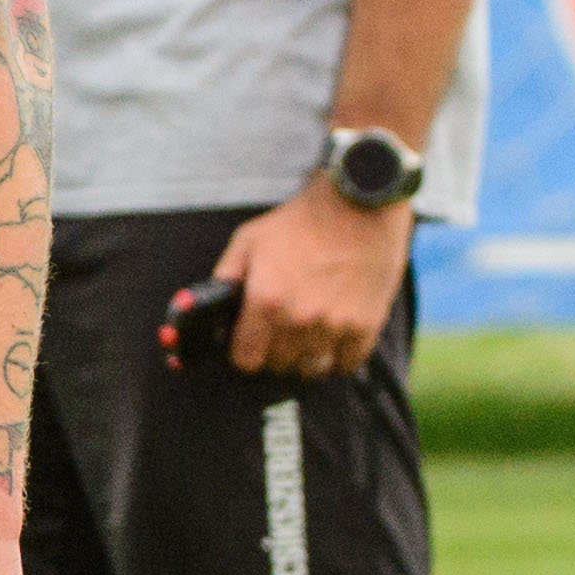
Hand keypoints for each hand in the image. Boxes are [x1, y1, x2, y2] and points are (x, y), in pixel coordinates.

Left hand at [215, 183, 410, 380]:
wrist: (357, 205)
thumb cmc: (302, 221)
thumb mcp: (250, 240)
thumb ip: (226, 277)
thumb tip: (210, 309)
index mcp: (266, 300)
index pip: (246, 359)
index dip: (245, 351)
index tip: (251, 342)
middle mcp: (298, 319)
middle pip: (279, 365)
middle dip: (276, 350)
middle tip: (283, 330)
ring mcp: (334, 326)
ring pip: (311, 369)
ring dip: (306, 357)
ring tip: (309, 334)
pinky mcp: (365, 326)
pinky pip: (345, 364)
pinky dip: (338, 357)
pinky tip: (334, 338)